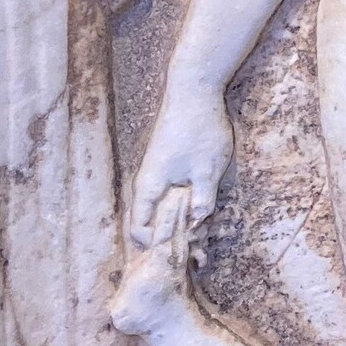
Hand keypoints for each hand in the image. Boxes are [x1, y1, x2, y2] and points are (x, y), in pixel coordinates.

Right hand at [129, 81, 234, 241]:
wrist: (194, 88)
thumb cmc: (199, 128)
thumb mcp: (207, 170)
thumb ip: (202, 201)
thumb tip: (198, 226)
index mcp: (149, 186)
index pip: (138, 228)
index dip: (155, 246)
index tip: (181, 253)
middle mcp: (147, 182)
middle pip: (148, 223)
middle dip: (169, 242)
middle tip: (197, 256)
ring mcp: (156, 173)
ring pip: (161, 210)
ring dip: (178, 227)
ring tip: (202, 243)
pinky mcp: (167, 166)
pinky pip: (169, 196)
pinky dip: (182, 210)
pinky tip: (202, 214)